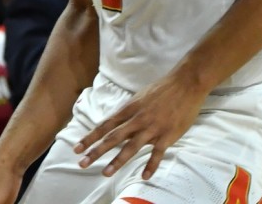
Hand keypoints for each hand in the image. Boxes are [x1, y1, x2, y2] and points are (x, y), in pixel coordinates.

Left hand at [73, 72, 205, 178]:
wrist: (185, 85)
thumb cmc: (161, 90)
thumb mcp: (138, 98)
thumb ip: (128, 114)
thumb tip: (118, 125)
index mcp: (128, 109)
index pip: (104, 126)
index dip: (90, 138)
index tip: (77, 148)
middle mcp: (136, 120)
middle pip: (112, 138)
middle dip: (96, 151)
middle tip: (82, 163)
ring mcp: (152, 128)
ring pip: (131, 147)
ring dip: (118, 161)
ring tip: (106, 173)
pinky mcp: (168, 135)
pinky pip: (158, 153)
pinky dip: (151, 165)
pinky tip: (145, 176)